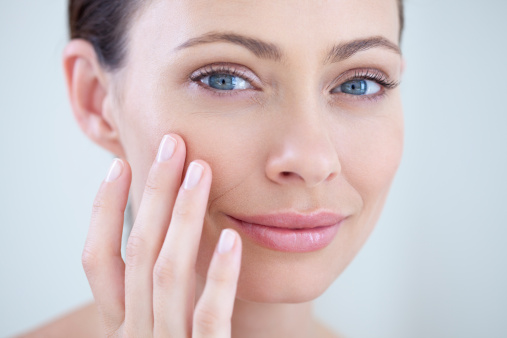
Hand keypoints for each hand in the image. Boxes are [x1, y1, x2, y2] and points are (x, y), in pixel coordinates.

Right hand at [82, 134, 241, 336]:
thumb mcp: (159, 321)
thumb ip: (157, 286)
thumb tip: (166, 223)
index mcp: (120, 321)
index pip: (98, 260)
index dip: (104, 210)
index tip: (119, 165)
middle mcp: (135, 333)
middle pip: (138, 253)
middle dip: (154, 193)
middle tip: (172, 145)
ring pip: (168, 273)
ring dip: (184, 216)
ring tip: (201, 171)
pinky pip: (210, 315)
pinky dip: (220, 276)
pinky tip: (232, 238)